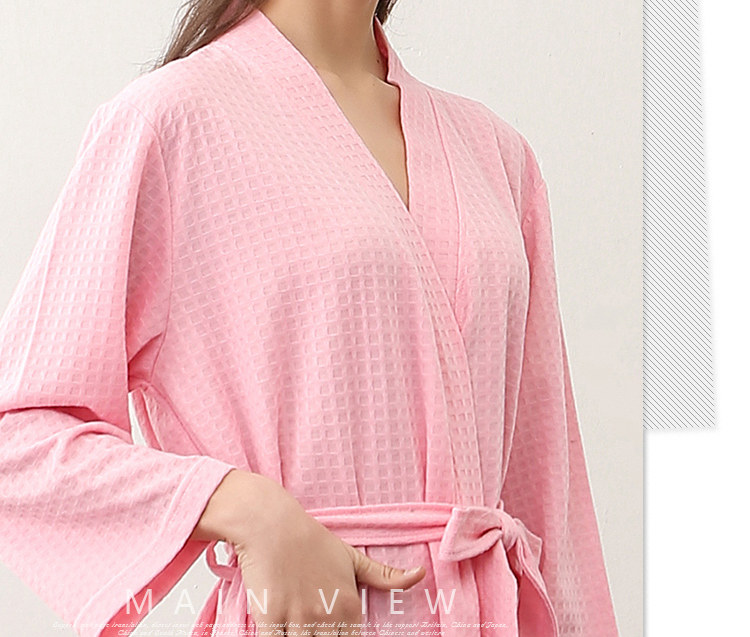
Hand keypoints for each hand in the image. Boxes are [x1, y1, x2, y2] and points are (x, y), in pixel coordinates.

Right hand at [191, 470, 425, 635]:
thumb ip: (386, 576)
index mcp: (350, 606)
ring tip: (301, 627)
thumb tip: (420, 575)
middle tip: (317, 627)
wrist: (271, 524)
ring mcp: (298, 620)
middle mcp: (327, 617)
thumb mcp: (352, 558)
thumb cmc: (311, 541)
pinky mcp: (270, 619)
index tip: (333, 630)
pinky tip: (282, 631)